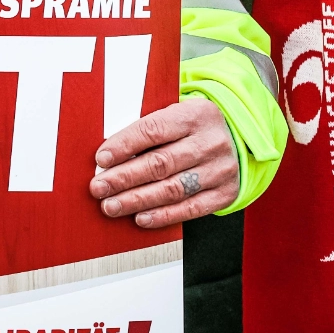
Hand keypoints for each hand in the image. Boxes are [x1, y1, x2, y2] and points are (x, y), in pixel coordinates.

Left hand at [89, 97, 237, 228]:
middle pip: (160, 164)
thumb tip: (109, 157)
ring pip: (172, 189)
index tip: (101, 159)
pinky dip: (163, 215)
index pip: (153, 130)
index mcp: (195, 114)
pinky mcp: (225, 193)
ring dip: (137, 200)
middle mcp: (211, 142)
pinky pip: (190, 208)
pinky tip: (141, 218)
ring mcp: (220, 169)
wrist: (234, 139)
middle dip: (124, 178)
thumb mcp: (174, 116)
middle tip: (99, 187)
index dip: (124, 146)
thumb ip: (147, 131)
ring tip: (112, 205)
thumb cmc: (191, 128)